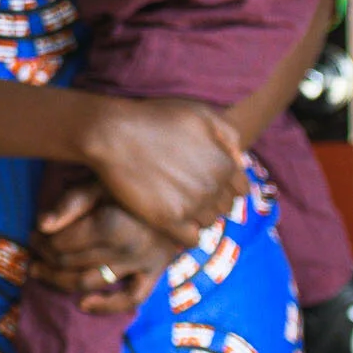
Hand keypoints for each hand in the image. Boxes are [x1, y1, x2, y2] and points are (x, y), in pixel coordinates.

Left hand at [33, 180, 183, 314]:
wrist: (181, 185)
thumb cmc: (134, 177)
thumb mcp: (101, 181)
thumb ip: (70, 202)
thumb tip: (41, 225)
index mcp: (111, 224)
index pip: (62, 244)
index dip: (40, 241)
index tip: (31, 234)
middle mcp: (127, 249)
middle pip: (71, 263)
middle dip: (45, 258)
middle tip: (33, 249)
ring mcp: (142, 263)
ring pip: (91, 282)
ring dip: (60, 281)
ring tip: (40, 272)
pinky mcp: (156, 271)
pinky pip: (132, 297)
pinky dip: (108, 306)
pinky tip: (84, 305)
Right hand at [76, 97, 246, 247]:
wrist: (112, 133)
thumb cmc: (154, 119)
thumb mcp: (200, 113)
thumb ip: (228, 135)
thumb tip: (241, 161)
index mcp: (224, 166)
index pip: (239, 190)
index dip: (222, 185)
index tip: (203, 179)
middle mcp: (213, 189)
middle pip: (223, 207)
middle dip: (210, 199)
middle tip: (186, 189)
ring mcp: (191, 206)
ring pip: (208, 222)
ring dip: (197, 215)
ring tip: (176, 200)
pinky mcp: (168, 220)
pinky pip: (191, 239)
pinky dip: (186, 232)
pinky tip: (173, 218)